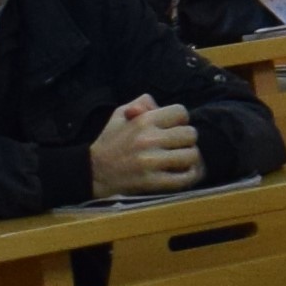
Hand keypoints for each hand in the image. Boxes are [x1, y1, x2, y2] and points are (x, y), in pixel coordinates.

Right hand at [88, 93, 204, 198]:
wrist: (94, 171)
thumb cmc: (110, 141)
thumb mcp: (120, 114)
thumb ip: (142, 103)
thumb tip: (159, 105)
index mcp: (143, 121)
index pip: (181, 112)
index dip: (181, 119)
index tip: (174, 127)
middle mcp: (149, 139)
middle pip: (191, 134)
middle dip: (187, 139)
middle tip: (178, 145)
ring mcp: (151, 162)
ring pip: (192, 155)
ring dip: (189, 158)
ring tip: (181, 159)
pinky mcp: (152, 181)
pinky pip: (184, 178)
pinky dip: (189, 176)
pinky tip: (182, 172)